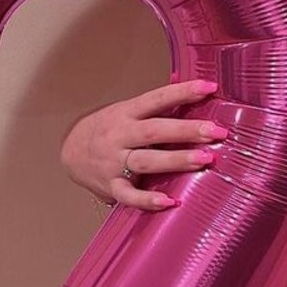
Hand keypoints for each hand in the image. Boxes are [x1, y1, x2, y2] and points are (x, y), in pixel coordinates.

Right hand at [59, 79, 227, 211]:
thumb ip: (158, 104)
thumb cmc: (108, 128)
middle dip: (187, 130)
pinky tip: (169, 202)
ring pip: (146, 161)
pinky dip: (147, 200)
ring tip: (205, 159)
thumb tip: (194, 85)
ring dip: (176, 160)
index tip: (210, 87)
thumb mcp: (128, 110)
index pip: (157, 98)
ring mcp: (114, 162)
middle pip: (155, 131)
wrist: (69, 152)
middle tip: (217, 131)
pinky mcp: (110, 186)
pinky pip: (128, 195)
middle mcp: (120, 135)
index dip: (183, 92)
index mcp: (127, 113)